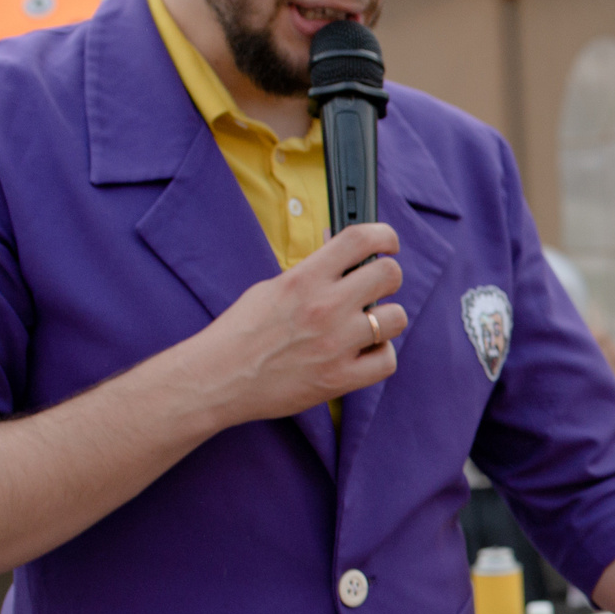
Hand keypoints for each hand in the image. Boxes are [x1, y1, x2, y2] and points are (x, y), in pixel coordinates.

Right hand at [190, 223, 407, 428]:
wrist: (218, 378)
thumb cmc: (242, 332)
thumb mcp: (272, 288)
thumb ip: (311, 272)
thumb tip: (344, 255)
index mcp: (305, 278)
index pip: (360, 239)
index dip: (384, 235)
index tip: (389, 243)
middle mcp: (325, 306)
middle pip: (389, 275)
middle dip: (388, 278)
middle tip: (377, 288)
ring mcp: (336, 343)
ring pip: (396, 318)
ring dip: (387, 319)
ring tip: (368, 325)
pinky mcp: (341, 378)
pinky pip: (387, 360)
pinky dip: (380, 355)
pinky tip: (364, 352)